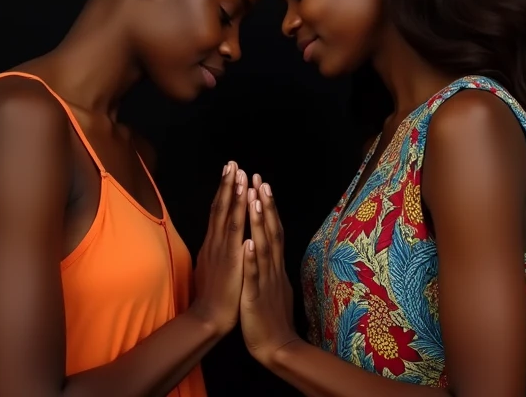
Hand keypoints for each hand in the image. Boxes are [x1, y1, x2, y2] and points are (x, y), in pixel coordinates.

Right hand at [191, 161, 248, 335]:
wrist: (208, 317)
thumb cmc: (214, 295)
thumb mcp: (213, 266)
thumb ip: (216, 250)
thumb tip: (217, 238)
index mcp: (214, 244)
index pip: (219, 212)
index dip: (224, 191)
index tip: (230, 171)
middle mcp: (216, 243)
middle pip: (221, 208)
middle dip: (227, 185)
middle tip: (233, 163)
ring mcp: (222, 251)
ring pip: (228, 216)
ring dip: (234, 194)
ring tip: (239, 175)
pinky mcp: (230, 261)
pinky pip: (236, 236)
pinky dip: (241, 218)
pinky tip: (246, 204)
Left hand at [240, 174, 300, 365]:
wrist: (277, 347)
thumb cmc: (271, 316)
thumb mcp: (273, 284)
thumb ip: (271, 264)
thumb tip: (269, 247)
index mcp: (273, 265)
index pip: (273, 230)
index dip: (268, 207)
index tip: (262, 184)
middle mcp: (272, 268)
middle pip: (271, 231)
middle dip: (265, 205)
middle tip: (259, 179)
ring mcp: (266, 281)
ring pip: (264, 247)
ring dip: (260, 223)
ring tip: (255, 199)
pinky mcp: (256, 297)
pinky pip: (254, 276)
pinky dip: (252, 259)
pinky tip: (248, 243)